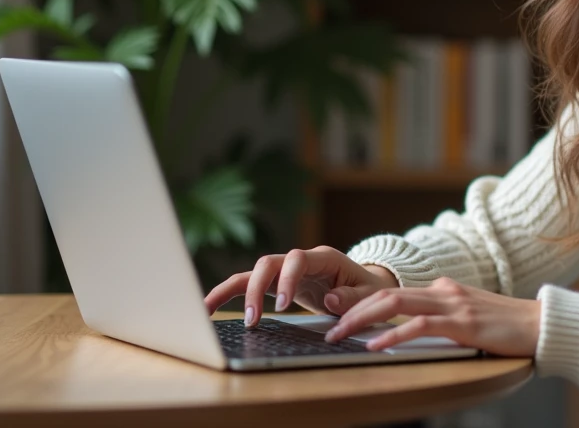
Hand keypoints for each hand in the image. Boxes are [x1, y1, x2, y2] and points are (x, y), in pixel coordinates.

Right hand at [203, 245, 398, 326]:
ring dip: (233, 290)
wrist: (365, 286)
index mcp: (324, 257)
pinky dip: (229, 293)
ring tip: (209, 310)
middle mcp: (300, 260)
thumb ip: (353, 298)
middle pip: (269, 263)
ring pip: (253, 272)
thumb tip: (331, 299)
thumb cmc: (368, 290)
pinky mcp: (277, 284)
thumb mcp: (370, 295)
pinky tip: (209, 306)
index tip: (282, 306)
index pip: (298, 259)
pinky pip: (249, 285)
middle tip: (254, 320)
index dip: (287, 279)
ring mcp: (286, 271)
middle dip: (257, 289)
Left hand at [323, 277, 541, 356]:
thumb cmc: (506, 327)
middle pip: (386, 293)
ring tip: (339, 334)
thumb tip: (413, 327)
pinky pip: (420, 326)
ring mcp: (453, 304)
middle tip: (326, 323)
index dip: (360, 300)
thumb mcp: (467, 316)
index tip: (335, 310)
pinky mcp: (463, 322)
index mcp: (442, 289)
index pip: (392, 290)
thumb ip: (442, 317)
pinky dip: (393, 334)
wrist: (541, 325)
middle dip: (351, 308)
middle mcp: (443, 291)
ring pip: (396, 303)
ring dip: (362, 320)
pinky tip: (376, 345)